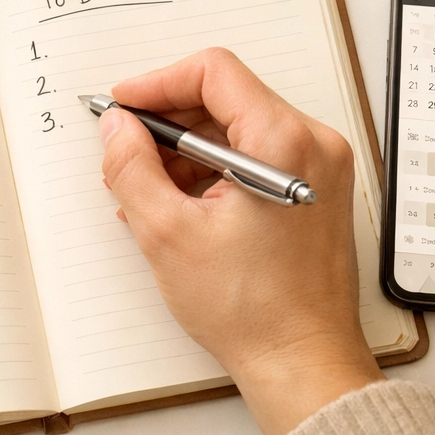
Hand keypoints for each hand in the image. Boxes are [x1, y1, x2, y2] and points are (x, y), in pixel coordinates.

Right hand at [99, 49, 382, 434]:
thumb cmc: (251, 310)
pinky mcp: (313, 189)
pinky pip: (253, 156)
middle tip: (126, 152)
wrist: (303, 361)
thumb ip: (131, 167)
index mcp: (283, 142)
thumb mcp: (168, 234)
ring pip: (236, 129)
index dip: (158, 83)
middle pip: (225, 99)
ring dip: (185, 152)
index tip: (124, 106)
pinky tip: (179, 206)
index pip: (214, 72)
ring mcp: (319, 167)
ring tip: (148, 193)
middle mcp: (312, 144)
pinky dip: (212, 171)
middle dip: (167, 124)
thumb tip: (116, 127)